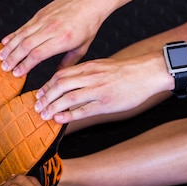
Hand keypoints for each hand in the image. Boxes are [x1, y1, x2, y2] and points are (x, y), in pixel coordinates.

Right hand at [0, 0, 108, 76]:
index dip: (25, 65)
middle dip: (13, 58)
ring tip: (1, 57)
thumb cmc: (89, 25)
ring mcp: (44, 19)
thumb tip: (57, 75)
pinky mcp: (40, 13)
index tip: (17, 73)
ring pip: (22, 35)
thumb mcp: (82, 47)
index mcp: (62, 39)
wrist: (91, 1)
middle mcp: (51, 29)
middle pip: (26, 46)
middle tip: (4, 68)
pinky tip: (5, 41)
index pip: (38, 54)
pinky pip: (24, 26)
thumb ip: (68, 62)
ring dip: (10, 47)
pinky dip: (13, 34)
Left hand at [34, 55, 159, 123]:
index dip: (47, 86)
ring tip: (44, 115)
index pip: (61, 75)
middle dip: (46, 97)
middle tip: (37, 107)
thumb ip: (84, 73)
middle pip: (61, 85)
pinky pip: (84, 110)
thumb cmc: (125, 71)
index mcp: (88, 67)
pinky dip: (69, 115)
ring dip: (53, 107)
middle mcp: (91, 77)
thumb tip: (67, 83)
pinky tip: (59, 119)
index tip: (39, 94)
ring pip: (69, 98)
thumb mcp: (101, 66)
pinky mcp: (106, 103)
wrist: (149, 72)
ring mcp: (98, 90)